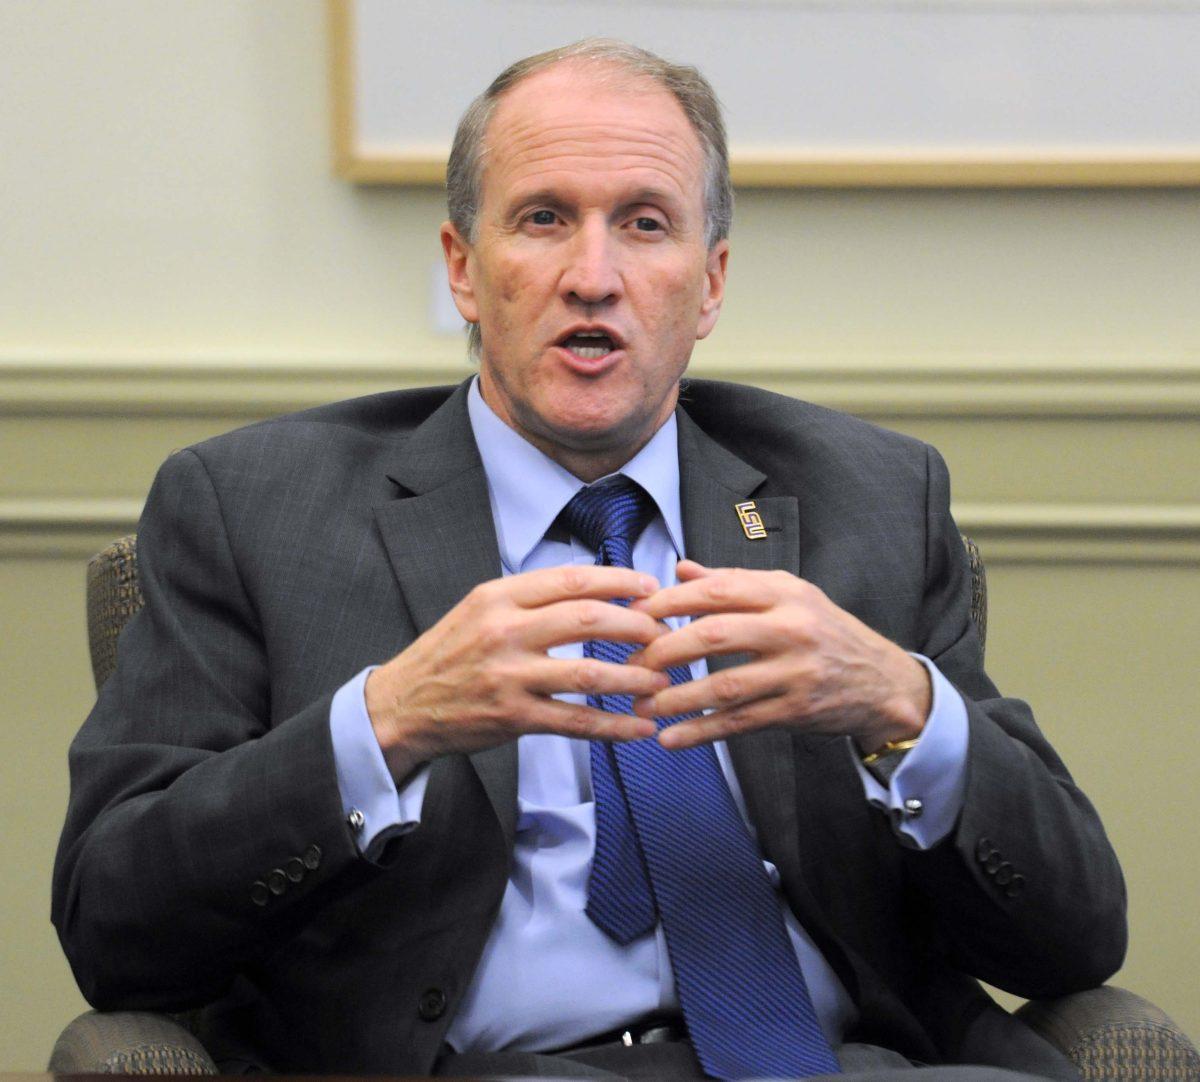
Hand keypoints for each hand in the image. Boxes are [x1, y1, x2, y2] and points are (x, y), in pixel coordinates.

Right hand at [365, 565, 667, 780]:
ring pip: (589, 671)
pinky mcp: (512, 717)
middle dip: (637, 626)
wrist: (402, 705)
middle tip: (666, 635)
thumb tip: (593, 589)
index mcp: (499, 596)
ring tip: (663, 680)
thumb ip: (530, 598)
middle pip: (588, 619)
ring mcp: (508, 675)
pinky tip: (640, 728)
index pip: (572, 579)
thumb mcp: (480, 609)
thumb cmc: (450, 653)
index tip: (651, 587)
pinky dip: (614, 726)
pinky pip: (575, 721)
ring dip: (635, 676)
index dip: (619, 581)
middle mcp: (504, 630)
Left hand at [628, 560, 930, 752]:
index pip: (716, 590)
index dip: (669, 601)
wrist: (883, 683)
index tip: (634, 612)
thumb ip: (733, 583)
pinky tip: (671, 738)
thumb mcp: (789, 595)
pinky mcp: (796, 709)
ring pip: (724, 685)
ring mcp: (795, 671)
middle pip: (713, 635)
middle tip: (630, 663)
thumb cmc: (825, 632)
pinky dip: (701, 731)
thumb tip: (681, 568)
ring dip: (675, 698)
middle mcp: (791, 627)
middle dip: (663, 651)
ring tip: (640, 705)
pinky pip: (740, 722)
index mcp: (783, 592)